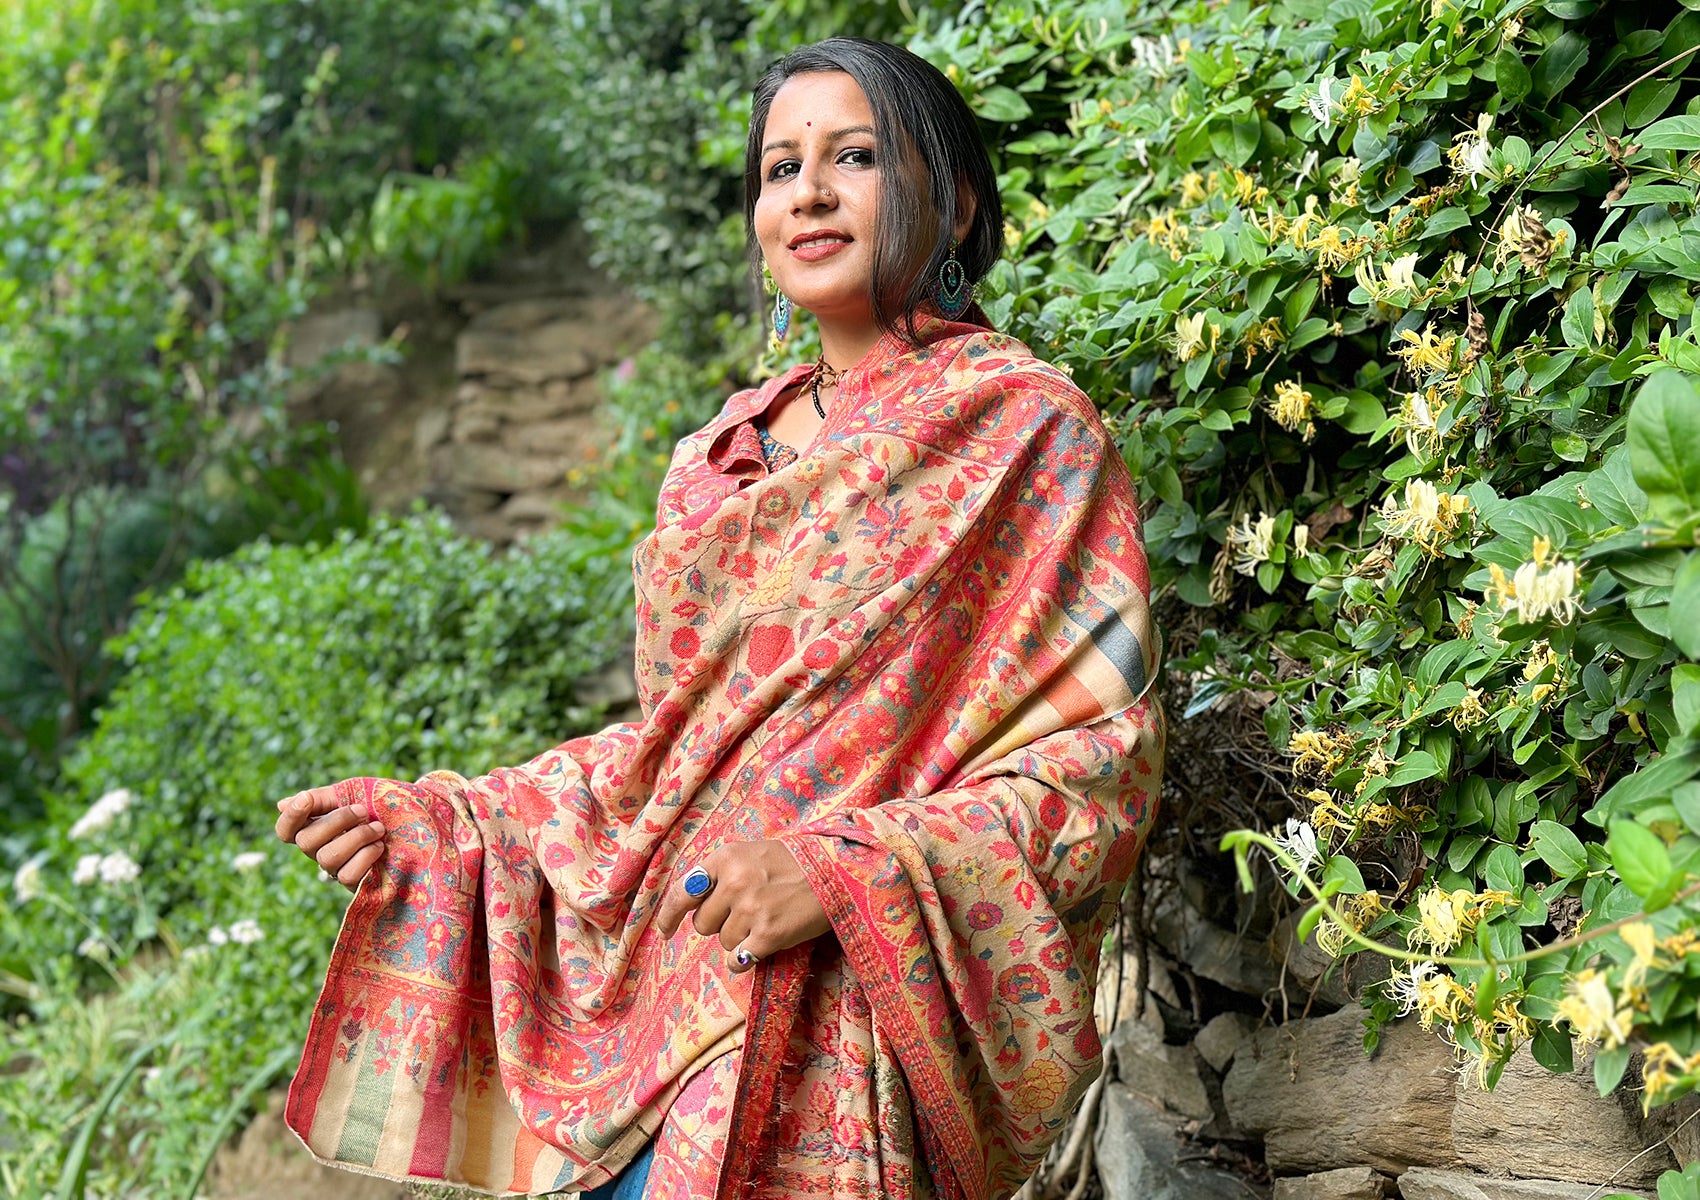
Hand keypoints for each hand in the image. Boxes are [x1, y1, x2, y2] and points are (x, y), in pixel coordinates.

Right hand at [273, 785, 386, 891]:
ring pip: (328, 858)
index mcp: (315, 827)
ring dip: (356, 837)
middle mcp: (320, 850)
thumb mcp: (352, 792)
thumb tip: (280, 805)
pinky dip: (365, 856)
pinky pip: (347, 875)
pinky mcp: (355, 884)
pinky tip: (379, 846)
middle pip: (306, 842)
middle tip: (362, 810)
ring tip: (378, 828)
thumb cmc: (379, 804)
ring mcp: (336, 868)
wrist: (417, 816)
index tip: (306, 798)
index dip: (290, 817)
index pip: (286, 830)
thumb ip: (322, 797)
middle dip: (336, 822)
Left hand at [655, 839, 830, 972]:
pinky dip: (745, 959)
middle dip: (720, 923)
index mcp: (727, 857)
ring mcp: (751, 909)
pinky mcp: (767, 935)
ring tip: (765, 920)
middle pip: (703, 923)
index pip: (684, 891)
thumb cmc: (794, 864)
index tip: (665, 930)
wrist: (836, 873)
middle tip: (747, 913)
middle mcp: (734, 882)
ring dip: (739, 939)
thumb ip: (721, 872)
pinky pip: (737, 960)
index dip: (670, 915)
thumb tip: (689, 901)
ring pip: (723, 942)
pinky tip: (761, 946)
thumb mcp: (752, 853)